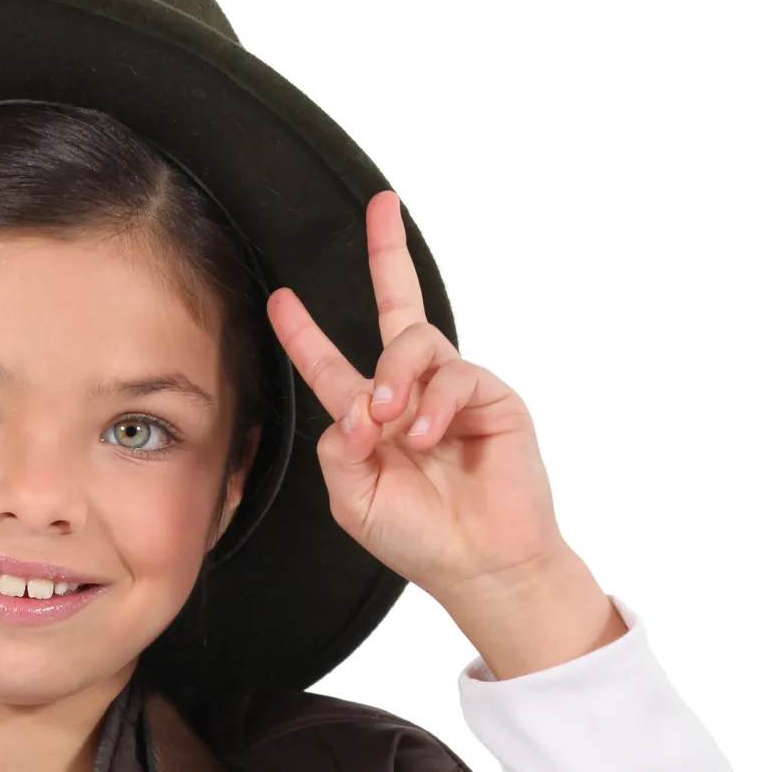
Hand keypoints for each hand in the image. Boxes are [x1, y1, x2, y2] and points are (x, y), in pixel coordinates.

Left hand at [266, 191, 567, 606]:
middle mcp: (411, 395)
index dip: (305, 333)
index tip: (280, 299)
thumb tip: (355, 404)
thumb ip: (338, 448)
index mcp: (371, 420)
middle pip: (397, 311)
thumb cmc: (418, 538)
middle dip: (388, 255)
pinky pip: (454, 375)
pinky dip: (433, 404)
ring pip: (416, 344)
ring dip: (395, 376)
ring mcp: (452, 393)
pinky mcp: (491, 399)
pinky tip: (427, 437)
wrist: (479, 565)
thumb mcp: (353, 498)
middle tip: (381, 206)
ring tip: (390, 420)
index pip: (331, 366)